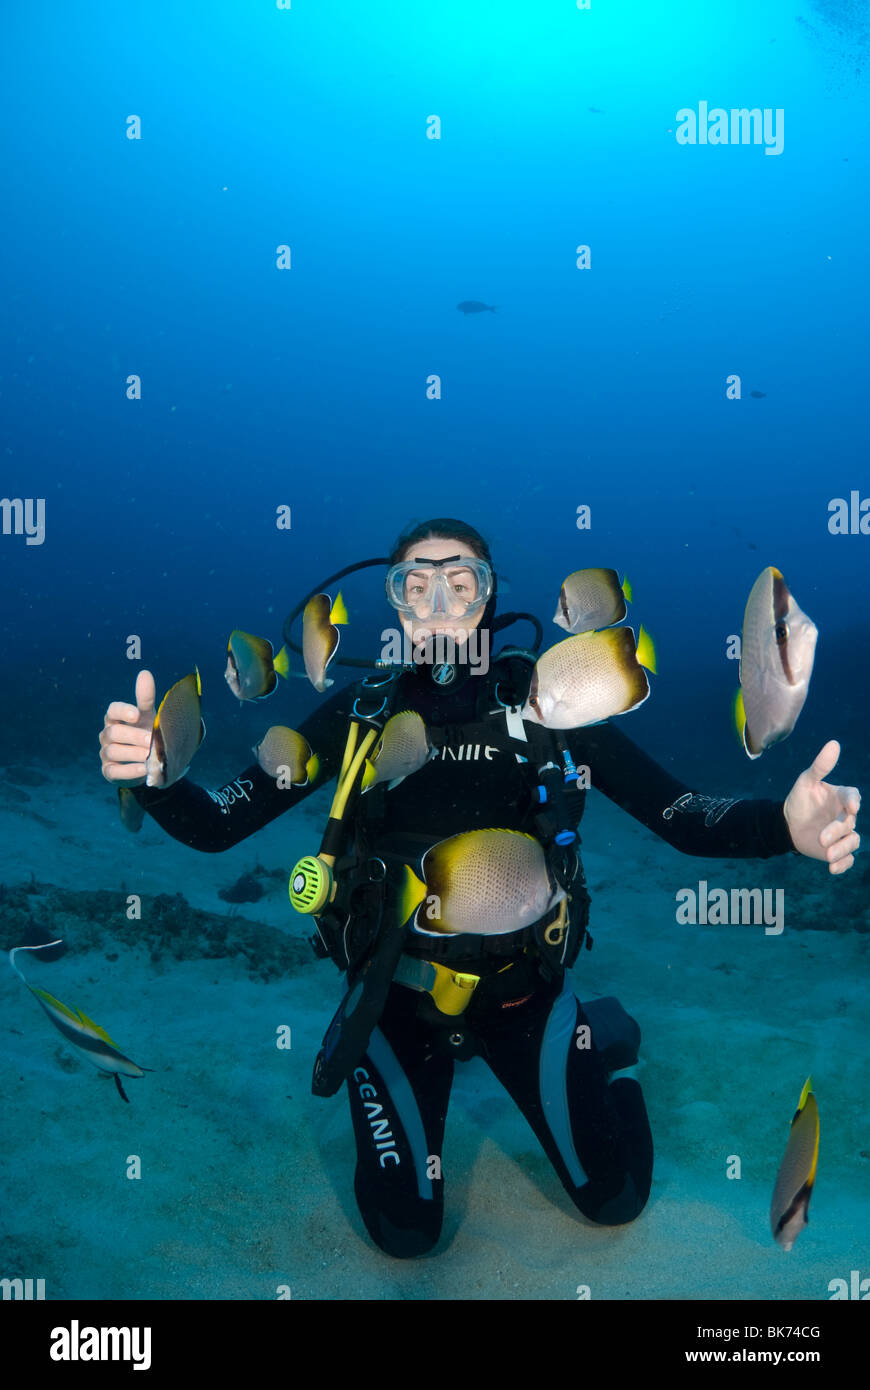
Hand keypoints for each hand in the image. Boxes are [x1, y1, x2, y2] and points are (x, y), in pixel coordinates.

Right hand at [99, 670, 158, 786]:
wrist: (150, 760)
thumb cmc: (145, 731)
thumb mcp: (148, 716)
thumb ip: (145, 698)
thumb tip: (144, 673)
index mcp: (115, 718)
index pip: (112, 710)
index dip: (123, 711)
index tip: (137, 714)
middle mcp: (107, 734)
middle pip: (113, 732)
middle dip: (132, 736)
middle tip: (150, 740)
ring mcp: (106, 753)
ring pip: (112, 751)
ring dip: (133, 753)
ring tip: (149, 756)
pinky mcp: (109, 771)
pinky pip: (114, 771)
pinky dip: (128, 771)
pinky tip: (143, 769)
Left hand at [783, 740, 860, 874]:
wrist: (787, 825)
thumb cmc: (799, 800)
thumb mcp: (806, 782)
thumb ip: (820, 766)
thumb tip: (834, 743)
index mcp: (841, 797)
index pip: (852, 797)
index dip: (853, 801)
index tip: (851, 807)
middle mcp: (845, 816)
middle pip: (849, 824)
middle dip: (837, 832)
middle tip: (821, 838)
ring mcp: (843, 834)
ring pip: (852, 843)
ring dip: (842, 850)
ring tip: (827, 855)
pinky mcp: (838, 850)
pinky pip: (847, 859)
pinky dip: (842, 865)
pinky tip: (832, 868)